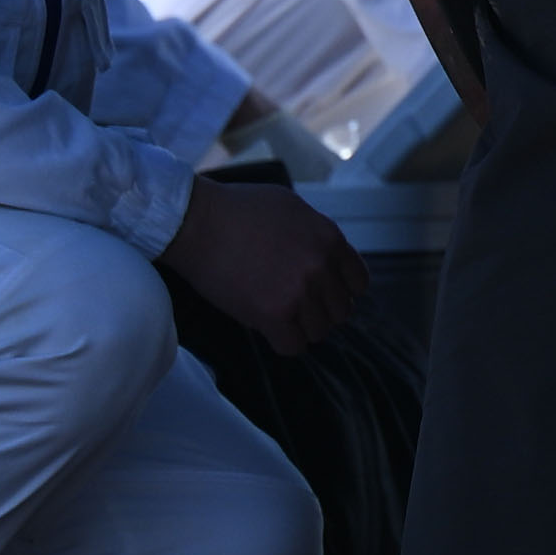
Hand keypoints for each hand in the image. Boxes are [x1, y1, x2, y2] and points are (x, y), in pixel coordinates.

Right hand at [162, 173, 358, 357]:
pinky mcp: (274, 314)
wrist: (197, 222)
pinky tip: (267, 328)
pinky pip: (293, 346)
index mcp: (329, 238)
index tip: (322, 294)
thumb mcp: (291, 207)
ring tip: (278, 315)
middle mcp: (321, 266)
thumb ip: (316, 233)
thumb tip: (326, 254)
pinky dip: (282, 342)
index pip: (358, 283)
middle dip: (320, 311)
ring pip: (318, 332)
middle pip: (340, 311)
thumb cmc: (237, 209)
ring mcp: (300, 292)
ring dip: (300, 327)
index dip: (339, 291)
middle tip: (295, 306)